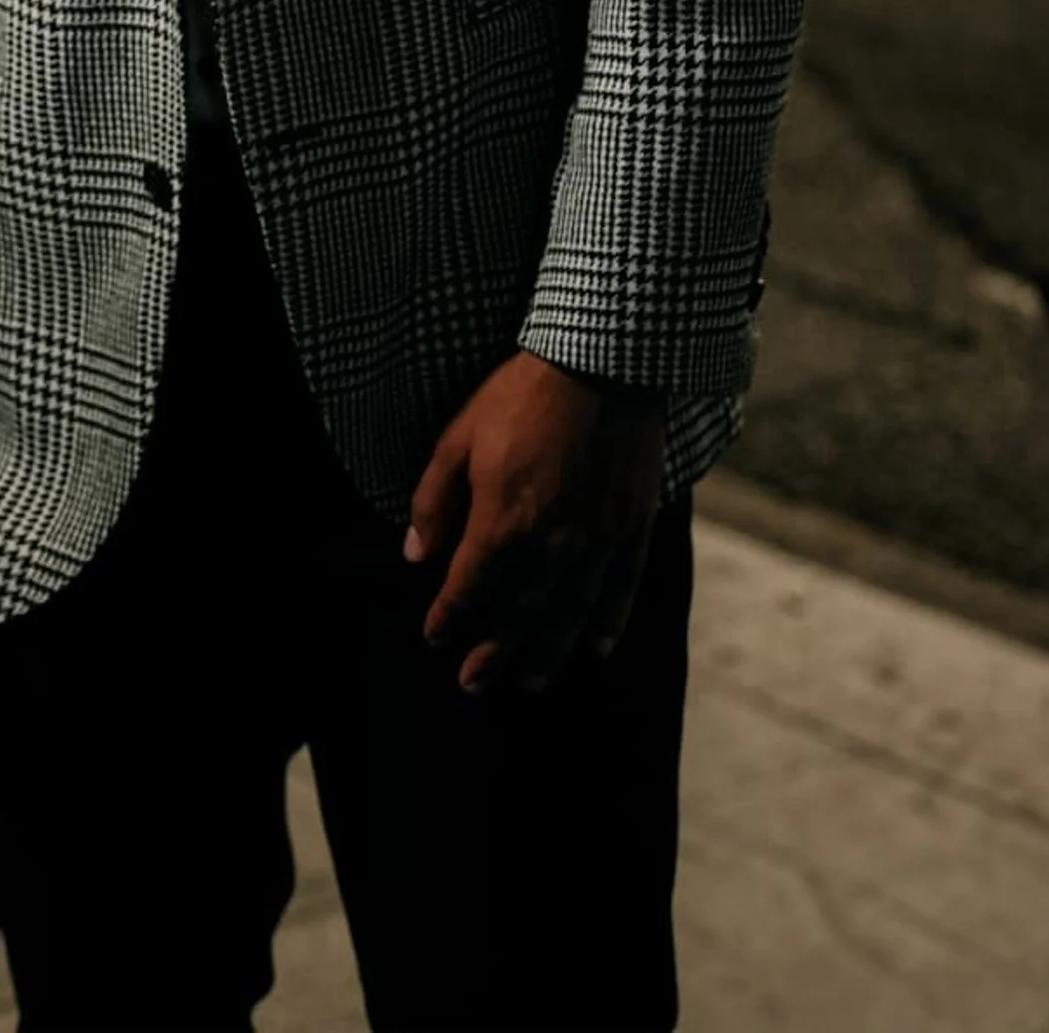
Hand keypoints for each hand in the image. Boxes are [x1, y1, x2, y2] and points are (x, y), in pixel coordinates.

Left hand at [405, 352, 665, 695]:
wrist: (600, 363)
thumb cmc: (519, 396)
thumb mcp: (458, 437)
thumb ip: (434, 499)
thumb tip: (415, 554)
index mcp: (504, 523)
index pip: (469, 588)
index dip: (449, 618)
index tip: (435, 640)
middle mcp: (552, 545)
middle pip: (519, 614)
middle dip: (492, 652)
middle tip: (474, 684)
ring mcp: (597, 540)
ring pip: (570, 613)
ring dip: (546, 652)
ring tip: (528, 682)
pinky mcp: (632, 527)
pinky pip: (619, 588)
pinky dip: (607, 623)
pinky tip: (596, 648)